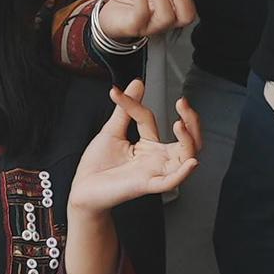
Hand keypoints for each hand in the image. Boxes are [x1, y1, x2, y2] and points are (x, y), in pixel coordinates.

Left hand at [68, 80, 202, 213]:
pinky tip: (191, 162)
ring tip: (180, 124)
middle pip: (187, 141)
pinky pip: (171, 181)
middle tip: (183, 103)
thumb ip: (127, 108)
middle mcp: (156, 159)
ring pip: (185, 158)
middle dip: (191, 121)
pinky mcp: (147, 185)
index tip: (118, 93)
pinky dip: (183, 173)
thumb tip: (137, 83)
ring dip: (189, 141)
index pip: (150, 119)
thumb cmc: (97, 166)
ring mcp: (154, 172)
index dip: (135, 104)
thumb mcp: (112, 131)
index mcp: (148, 146)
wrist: (82, 190)